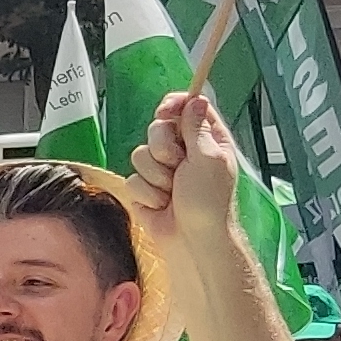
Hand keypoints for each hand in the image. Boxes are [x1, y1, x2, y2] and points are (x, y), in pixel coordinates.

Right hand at [123, 89, 244, 256]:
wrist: (192, 240)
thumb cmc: (208, 203)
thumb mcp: (209, 159)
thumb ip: (197, 128)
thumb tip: (195, 100)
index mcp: (206, 139)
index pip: (188, 107)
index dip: (174, 105)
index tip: (165, 112)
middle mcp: (184, 151)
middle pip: (157, 129)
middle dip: (163, 149)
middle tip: (178, 166)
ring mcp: (162, 170)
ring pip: (140, 154)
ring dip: (156, 176)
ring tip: (172, 192)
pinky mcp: (145, 188)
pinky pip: (132, 178)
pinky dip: (147, 194)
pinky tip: (162, 204)